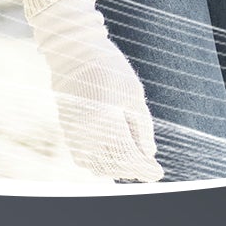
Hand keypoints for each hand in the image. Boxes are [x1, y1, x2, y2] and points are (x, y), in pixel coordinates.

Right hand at [32, 0, 161, 182]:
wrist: (74, 51)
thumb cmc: (109, 67)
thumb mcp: (134, 93)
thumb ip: (142, 127)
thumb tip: (149, 155)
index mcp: (105, 120)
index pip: (128, 157)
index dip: (145, 169)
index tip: (158, 173)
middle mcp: (85, 132)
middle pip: (114, 166)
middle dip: (133, 169)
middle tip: (149, 166)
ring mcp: (73, 134)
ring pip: (97, 167)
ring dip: (117, 168)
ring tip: (134, 159)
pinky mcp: (67, 132)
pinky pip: (84, 159)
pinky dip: (100, 162)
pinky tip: (114, 154)